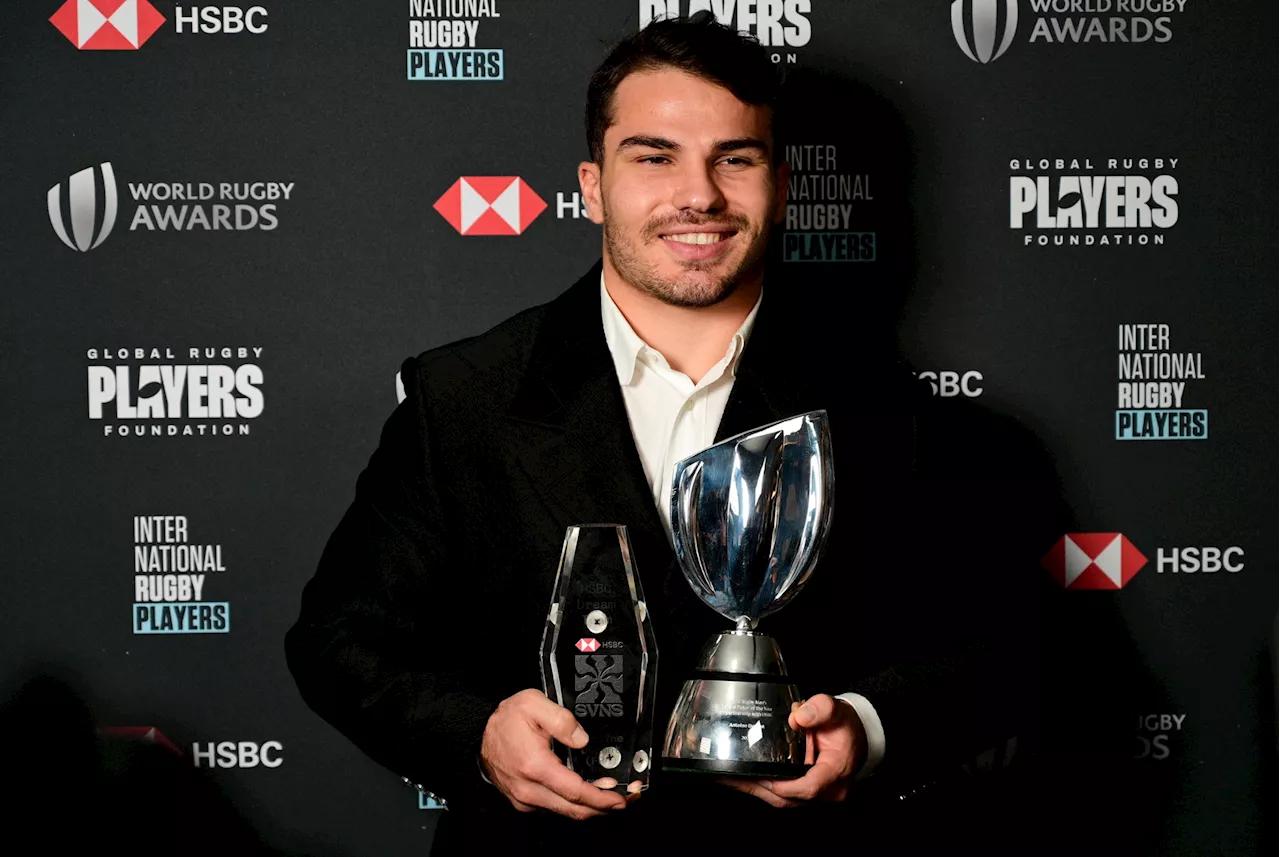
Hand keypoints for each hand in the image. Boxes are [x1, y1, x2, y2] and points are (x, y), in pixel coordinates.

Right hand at [480, 688, 631, 818]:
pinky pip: (553, 807)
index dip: (601, 799)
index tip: (620, 799)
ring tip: (609, 797)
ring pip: (564, 812)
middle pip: (573, 809)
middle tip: (623, 800)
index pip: (575, 792)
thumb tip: (582, 739)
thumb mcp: (534, 704)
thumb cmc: (504, 719)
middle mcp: (529, 788)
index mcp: (535, 766)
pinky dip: (572, 804)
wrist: (477, 732)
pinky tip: (585, 794)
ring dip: (589, 808)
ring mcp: (524, 797)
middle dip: (602, 808)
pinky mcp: (522, 800)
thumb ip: (562, 720)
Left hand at [716, 694, 866, 807]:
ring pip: (784, 801)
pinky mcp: (806, 793)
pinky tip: (744, 778)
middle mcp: (828, 790)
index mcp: (836, 771)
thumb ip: (820, 709)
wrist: (855, 735)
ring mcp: (817, 794)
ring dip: (757, 790)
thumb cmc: (845, 726)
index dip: (785, 786)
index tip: (765, 776)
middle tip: (733, 776)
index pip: (809, 787)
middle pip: (790, 798)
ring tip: (731, 778)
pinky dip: (764, 788)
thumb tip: (797, 716)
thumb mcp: (836, 710)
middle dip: (759, 788)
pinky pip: (784, 795)